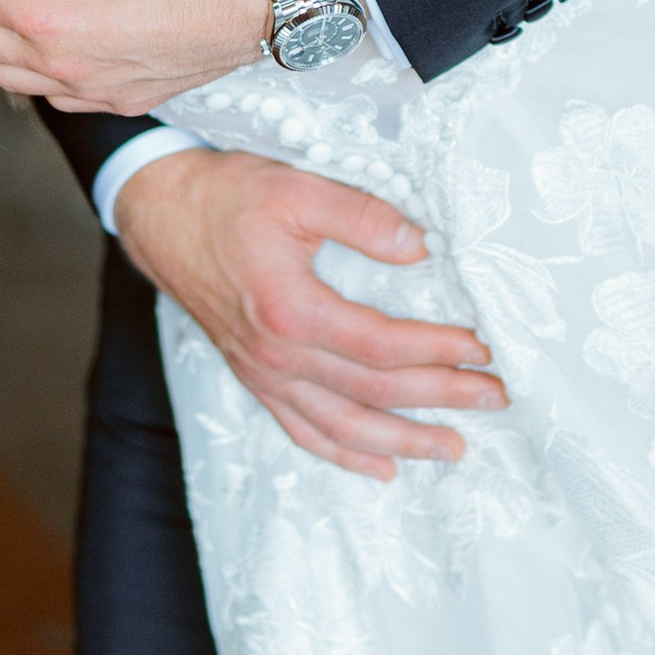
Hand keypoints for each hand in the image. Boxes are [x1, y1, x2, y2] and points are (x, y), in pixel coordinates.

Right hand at [115, 148, 506, 479]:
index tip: (481, 348)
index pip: (382, 345)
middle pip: (372, 391)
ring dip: (402, 442)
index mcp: (290, 310)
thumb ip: (362, 217)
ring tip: (453, 448)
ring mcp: (264, 373)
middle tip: (493, 398)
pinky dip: (344, 453)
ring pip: (342, 425)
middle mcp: (278, 355)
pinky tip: (380, 466)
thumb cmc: (228, 198)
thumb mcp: (297, 189)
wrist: (161, 215)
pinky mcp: (255, 377)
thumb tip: (420, 245)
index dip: (436, 350)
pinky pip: (302, 430)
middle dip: (440, 399)